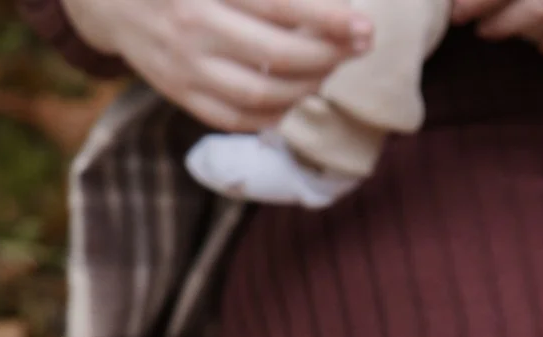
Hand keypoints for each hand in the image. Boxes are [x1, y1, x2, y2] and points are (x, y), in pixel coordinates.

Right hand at [62, 0, 375, 131]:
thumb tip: (324, 1)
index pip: (280, 5)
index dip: (328, 19)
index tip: (364, 24)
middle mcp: (193, 25)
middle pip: (278, 55)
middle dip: (328, 56)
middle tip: (358, 46)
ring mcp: (183, 65)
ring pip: (262, 93)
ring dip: (308, 87)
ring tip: (329, 69)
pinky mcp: (177, 93)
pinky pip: (235, 118)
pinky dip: (274, 114)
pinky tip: (295, 96)